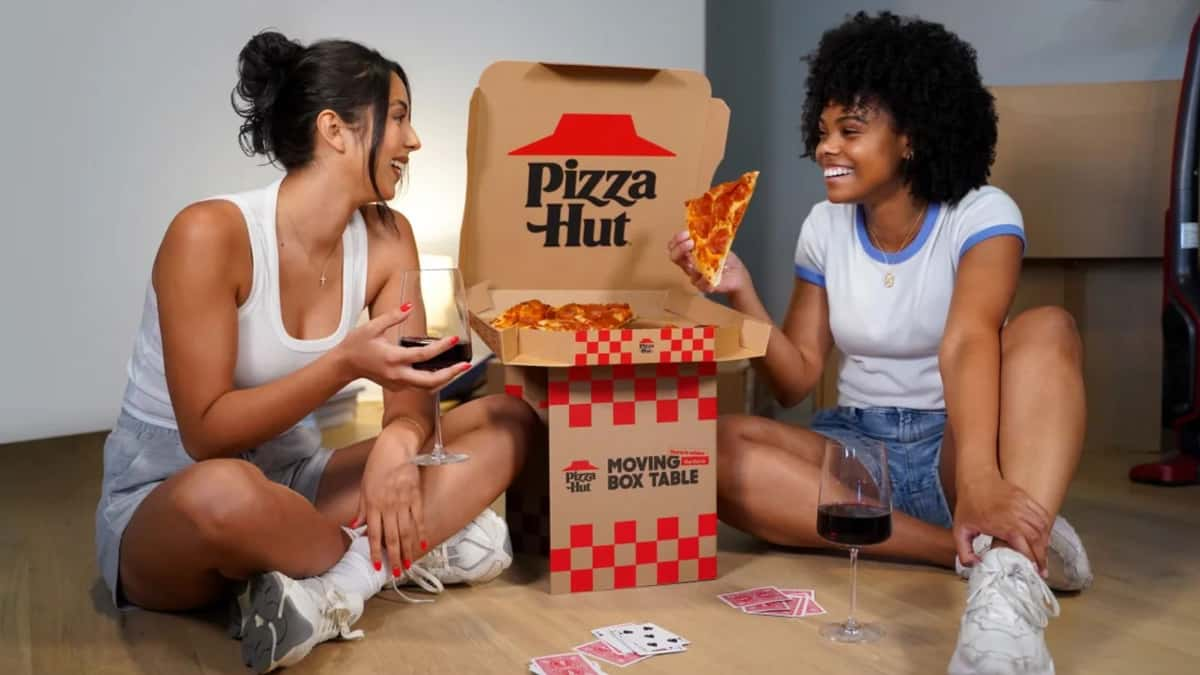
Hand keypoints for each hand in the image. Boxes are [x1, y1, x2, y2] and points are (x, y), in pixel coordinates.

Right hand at [335, 306, 470, 390]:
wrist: (344, 365)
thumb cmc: (356, 345)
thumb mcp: (372, 326)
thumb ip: (392, 316)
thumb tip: (409, 307)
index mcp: (392, 358)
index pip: (423, 355)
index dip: (441, 348)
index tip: (453, 339)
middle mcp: (397, 374)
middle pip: (430, 381)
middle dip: (451, 374)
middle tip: (466, 365)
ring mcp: (397, 383)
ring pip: (427, 387)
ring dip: (444, 379)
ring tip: (459, 368)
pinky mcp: (397, 386)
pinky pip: (419, 386)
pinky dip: (433, 380)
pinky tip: (441, 370)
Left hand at [354, 432, 426, 577]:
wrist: (396, 447)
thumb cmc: (377, 465)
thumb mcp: (364, 486)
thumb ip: (362, 508)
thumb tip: (355, 525)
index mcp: (373, 504)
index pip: (374, 534)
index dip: (376, 551)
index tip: (378, 566)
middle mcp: (389, 507)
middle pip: (392, 537)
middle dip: (394, 557)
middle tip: (396, 574)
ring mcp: (404, 503)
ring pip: (406, 532)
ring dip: (408, 551)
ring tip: (409, 566)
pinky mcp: (416, 497)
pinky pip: (419, 519)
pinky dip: (420, 533)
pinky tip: (422, 545)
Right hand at [666, 230, 749, 295]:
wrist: (737, 275)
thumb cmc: (725, 260)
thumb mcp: (716, 244)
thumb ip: (708, 238)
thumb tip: (704, 224)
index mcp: (690, 254)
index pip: (674, 247)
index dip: (676, 240)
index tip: (685, 233)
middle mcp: (689, 265)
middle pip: (674, 257)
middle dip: (679, 248)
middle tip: (690, 242)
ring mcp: (695, 277)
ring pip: (687, 269)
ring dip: (694, 260)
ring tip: (703, 256)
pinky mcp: (704, 287)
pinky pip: (700, 282)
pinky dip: (704, 277)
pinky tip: (711, 272)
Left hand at [954, 474, 1051, 575]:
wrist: (975, 478)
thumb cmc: (968, 504)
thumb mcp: (959, 530)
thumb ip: (964, 551)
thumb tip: (975, 565)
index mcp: (1003, 525)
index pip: (1024, 546)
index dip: (1031, 560)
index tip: (1033, 571)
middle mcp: (1016, 515)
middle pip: (1037, 539)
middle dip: (1041, 557)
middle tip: (1042, 571)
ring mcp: (1023, 505)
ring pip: (1042, 527)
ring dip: (1045, 543)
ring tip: (1043, 556)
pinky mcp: (1026, 498)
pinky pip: (1042, 514)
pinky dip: (1046, 527)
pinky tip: (1044, 538)